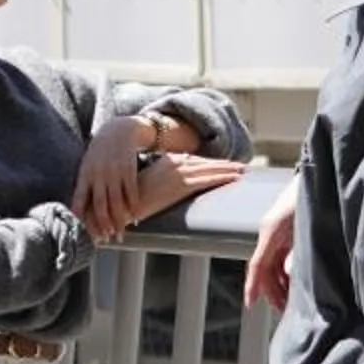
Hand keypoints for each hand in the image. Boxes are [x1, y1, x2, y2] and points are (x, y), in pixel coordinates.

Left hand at [73, 115, 153, 234]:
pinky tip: (134, 216)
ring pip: (117, 202)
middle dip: (103, 224)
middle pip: (100, 205)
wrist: (119, 130)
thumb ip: (85, 183)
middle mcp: (98, 175)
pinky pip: (131, 192)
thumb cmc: (101, 152)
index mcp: (85, 174)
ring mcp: (114, 172)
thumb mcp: (88, 164)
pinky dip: (133, 206)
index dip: (80, 216)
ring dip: (119, 220)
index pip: (79, 198)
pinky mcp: (129, 170)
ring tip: (121, 233)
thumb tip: (79, 208)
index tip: (80, 232)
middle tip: (107, 239)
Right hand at [82, 152, 245, 243]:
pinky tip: (234, 178)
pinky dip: (222, 177)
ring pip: (209, 169)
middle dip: (223, 165)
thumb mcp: (146, 182)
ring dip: (227, 170)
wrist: (121, 202)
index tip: (223, 166)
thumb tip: (170, 186)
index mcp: (165, 160)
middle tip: (241, 167)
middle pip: (204, 163)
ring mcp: (177, 173)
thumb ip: (160, 179)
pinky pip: (207, 179)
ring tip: (242, 172)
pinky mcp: (180, 185)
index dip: (210, 164)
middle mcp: (173, 163)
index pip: (193, 161)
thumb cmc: (130, 197)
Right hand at [246, 180, 300, 310]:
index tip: (250, 304)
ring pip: (273, 264)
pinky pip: (281, 257)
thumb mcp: (306, 224)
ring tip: (292, 302)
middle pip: (265, 269)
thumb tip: (290, 275)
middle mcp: (271, 233)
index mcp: (271, 230)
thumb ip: (298, 251)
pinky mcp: (288, 232)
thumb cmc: (312, 194)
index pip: (256, 264)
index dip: (253, 286)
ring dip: (280, 283)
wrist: (322, 173)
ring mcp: (279, 232)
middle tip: (283, 311)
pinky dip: (286, 273)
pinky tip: (296, 283)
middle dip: (271, 291)